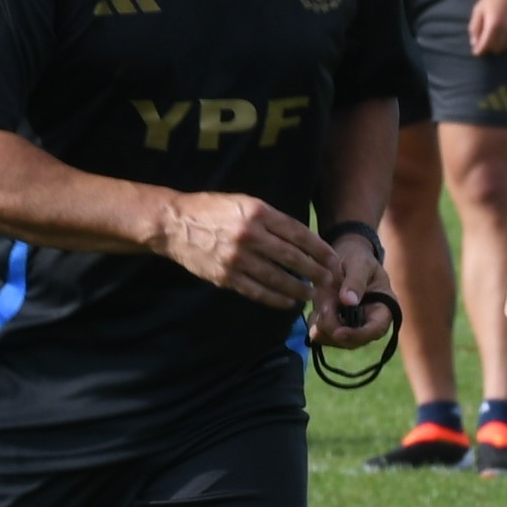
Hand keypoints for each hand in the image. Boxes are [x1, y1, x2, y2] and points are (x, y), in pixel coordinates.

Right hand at [155, 192, 330, 311]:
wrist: (172, 224)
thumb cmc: (212, 210)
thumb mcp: (244, 203)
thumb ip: (272, 220)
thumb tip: (304, 239)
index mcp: (258, 213)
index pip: (299, 234)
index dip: (320, 249)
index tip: (334, 260)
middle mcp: (249, 235)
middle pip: (293, 258)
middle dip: (316, 272)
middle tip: (330, 281)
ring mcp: (237, 258)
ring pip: (277, 279)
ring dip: (299, 289)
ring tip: (312, 295)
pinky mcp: (225, 276)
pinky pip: (257, 291)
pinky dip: (276, 299)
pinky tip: (288, 303)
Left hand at [307, 221, 392, 350]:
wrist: (345, 257)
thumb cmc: (358, 258)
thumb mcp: (359, 264)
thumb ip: (355, 281)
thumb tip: (349, 301)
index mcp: (384, 309)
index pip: (376, 330)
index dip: (358, 335)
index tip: (338, 332)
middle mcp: (370, 323)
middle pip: (353, 341)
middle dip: (333, 328)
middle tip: (324, 307)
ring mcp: (353, 328)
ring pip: (335, 340)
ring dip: (322, 325)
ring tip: (322, 301)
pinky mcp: (337, 327)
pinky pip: (323, 335)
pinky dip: (315, 324)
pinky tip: (317, 309)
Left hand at [468, 0, 506, 55]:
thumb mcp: (478, 10)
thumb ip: (474, 27)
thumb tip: (474, 42)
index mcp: (493, 24)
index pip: (485, 45)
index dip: (479, 50)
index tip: (475, 52)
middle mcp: (506, 30)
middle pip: (495, 49)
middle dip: (488, 47)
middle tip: (483, 42)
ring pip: (504, 47)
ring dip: (496, 45)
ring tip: (492, 37)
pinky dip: (504, 41)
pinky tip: (500, 34)